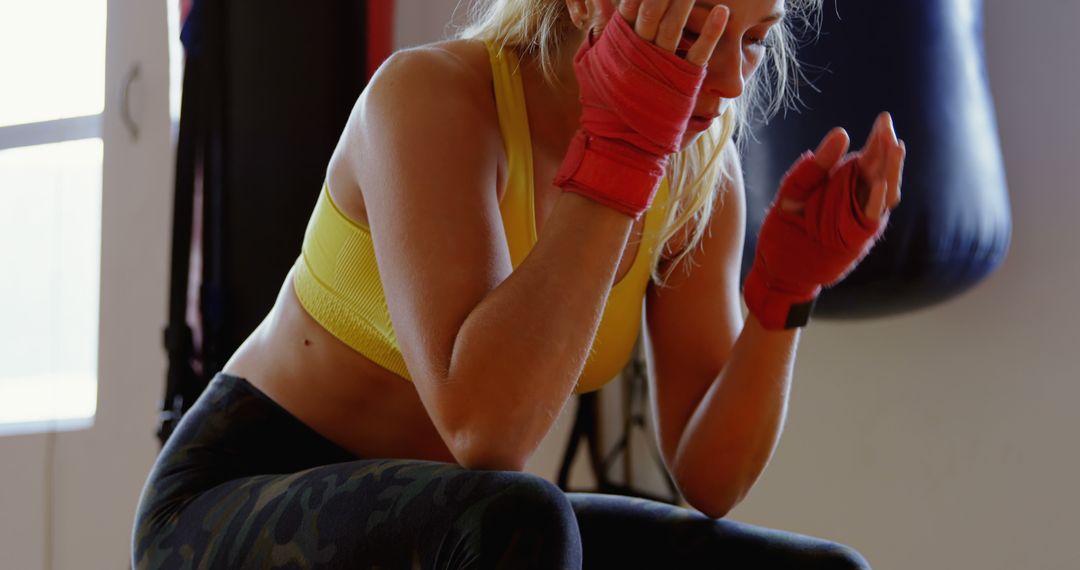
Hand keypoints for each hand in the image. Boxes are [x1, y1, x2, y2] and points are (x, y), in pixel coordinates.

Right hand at [554, 0, 730, 216]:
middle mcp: (639, 51)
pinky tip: (722, 11)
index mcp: (618, 44)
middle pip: (653, 8)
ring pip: (674, 25)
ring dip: (686, 0)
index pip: (630, 6)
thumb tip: (599, 4)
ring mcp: (661, 66)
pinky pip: (698, 53)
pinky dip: (711, 32)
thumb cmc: (603, 104)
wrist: (619, 143)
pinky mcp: (682, 81)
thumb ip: (598, 33)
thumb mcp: (592, 65)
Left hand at [743, 112, 906, 329]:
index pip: (868, 157)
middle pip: (880, 171)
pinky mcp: (857, 239)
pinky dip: (876, 201)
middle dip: (887, 150)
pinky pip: (871, 218)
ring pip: (885, 192)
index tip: (884, 119)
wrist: (778, 269)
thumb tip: (841, 132)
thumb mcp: (794, 192)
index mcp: (844, 183)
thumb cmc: (788, 229)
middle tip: (888, 128)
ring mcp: (860, 220)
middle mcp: (858, 199)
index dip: (878, 139)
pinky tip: (877, 183)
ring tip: (894, 148)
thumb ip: (814, 167)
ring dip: (890, 172)